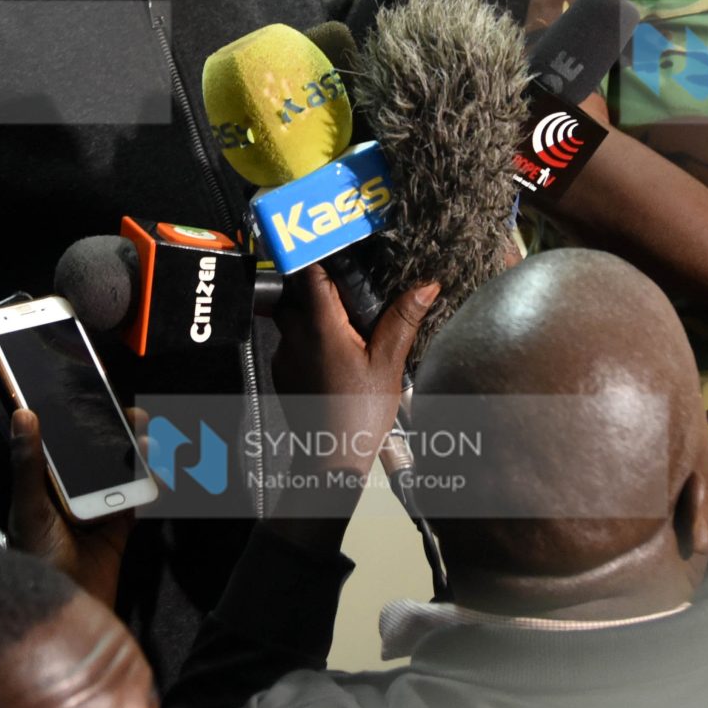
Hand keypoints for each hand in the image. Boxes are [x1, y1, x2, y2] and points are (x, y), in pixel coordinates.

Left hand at [7, 407, 137, 608]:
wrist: (61, 610)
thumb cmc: (34, 559)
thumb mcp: (27, 507)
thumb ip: (28, 463)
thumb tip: (23, 414)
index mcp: (47, 484)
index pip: (66, 443)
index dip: (83, 420)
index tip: (101, 399)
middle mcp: (72, 494)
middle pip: (99, 455)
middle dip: (119, 434)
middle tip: (136, 417)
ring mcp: (98, 509)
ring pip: (122, 473)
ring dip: (138, 456)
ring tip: (150, 444)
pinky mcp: (119, 529)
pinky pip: (138, 501)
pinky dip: (150, 486)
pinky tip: (158, 475)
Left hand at [271, 265, 436, 497]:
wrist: (332, 456)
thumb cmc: (361, 411)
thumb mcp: (389, 363)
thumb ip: (402, 320)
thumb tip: (426, 285)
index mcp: (320, 327)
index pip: (309, 275)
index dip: (320, 257)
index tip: (336, 250)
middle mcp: (295, 336)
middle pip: (293, 293)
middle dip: (314, 286)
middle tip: (345, 290)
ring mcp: (284, 356)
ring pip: (289, 319)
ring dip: (310, 314)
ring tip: (343, 322)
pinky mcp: (282, 374)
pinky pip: (290, 343)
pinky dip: (306, 339)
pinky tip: (333, 354)